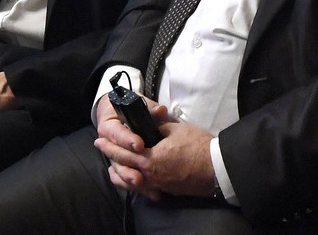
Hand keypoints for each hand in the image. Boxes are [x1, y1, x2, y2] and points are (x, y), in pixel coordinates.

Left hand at [94, 97, 215, 199]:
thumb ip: (157, 128)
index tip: (100, 138)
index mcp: (150, 159)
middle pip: (124, 166)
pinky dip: (134, 184)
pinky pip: (145, 188)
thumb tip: (149, 126)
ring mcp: (158, 184)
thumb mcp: (175, 130)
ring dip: (119, 173)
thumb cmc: (198, 146)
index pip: (124, 152)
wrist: (217, 168)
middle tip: (100, 146)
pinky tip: (133, 180)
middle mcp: (151, 175)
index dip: (110, 144)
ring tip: (111, 167)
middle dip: (110, 155)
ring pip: (131, 182)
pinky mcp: (167, 189)